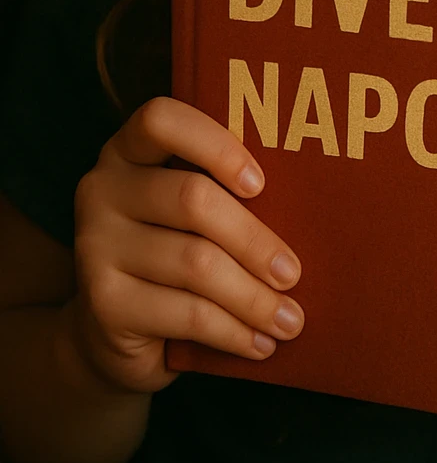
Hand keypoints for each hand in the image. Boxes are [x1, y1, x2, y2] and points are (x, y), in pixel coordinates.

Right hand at [69, 96, 303, 394]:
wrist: (114, 332)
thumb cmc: (175, 250)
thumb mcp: (193, 213)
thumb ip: (230, 192)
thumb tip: (315, 203)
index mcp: (128, 150)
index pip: (161, 120)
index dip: (214, 144)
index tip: (260, 182)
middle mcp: (102, 190)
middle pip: (192, 199)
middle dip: (255, 240)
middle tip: (294, 274)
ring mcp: (95, 247)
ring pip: (195, 264)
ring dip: (254, 298)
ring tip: (291, 320)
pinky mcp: (103, 303)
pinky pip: (186, 315)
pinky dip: (234, 331)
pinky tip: (260, 343)